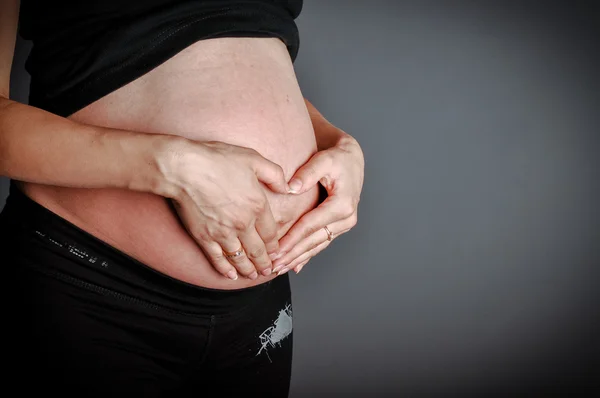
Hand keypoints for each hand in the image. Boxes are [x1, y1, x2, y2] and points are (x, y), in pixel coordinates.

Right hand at [156, 137, 288, 280]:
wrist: (183, 168)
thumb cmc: (216, 159)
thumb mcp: (253, 159)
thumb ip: (274, 175)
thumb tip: (288, 188)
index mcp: (257, 205)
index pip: (271, 233)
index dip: (275, 246)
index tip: (277, 252)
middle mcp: (243, 223)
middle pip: (258, 251)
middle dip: (265, 264)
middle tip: (268, 271)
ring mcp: (223, 233)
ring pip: (240, 258)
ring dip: (248, 270)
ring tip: (253, 276)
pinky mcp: (204, 237)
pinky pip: (218, 258)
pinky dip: (225, 269)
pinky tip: (230, 275)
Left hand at [271, 133, 363, 274]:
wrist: (352, 159)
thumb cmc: (338, 158)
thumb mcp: (324, 160)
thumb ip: (307, 173)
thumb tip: (290, 188)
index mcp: (342, 205)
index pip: (310, 226)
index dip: (292, 239)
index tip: (275, 250)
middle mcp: (346, 218)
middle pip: (313, 241)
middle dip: (292, 255)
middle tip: (273, 266)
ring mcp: (344, 224)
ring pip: (317, 245)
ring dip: (298, 258)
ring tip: (280, 268)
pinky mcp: (339, 226)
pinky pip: (321, 243)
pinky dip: (307, 255)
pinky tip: (296, 266)